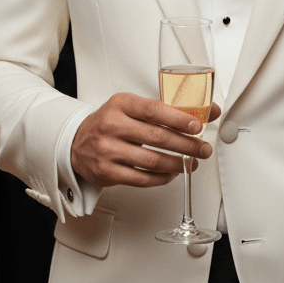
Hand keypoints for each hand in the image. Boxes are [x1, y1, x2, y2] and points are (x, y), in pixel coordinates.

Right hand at [71, 93, 221, 188]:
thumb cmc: (110, 122)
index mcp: (121, 104)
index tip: (197, 126)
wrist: (77, 142)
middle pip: (157, 137)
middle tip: (202, 149)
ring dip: (177, 164)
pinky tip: (172, 173)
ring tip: (191, 163)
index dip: (179, 119)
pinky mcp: (107, 172)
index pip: (154, 110)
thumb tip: (206, 112)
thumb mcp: (131, 107)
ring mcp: (108, 150)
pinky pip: (142, 178)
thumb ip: (165, 109)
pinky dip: (162, 177)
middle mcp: (112, 125)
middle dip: (186, 145)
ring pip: (152, 161)